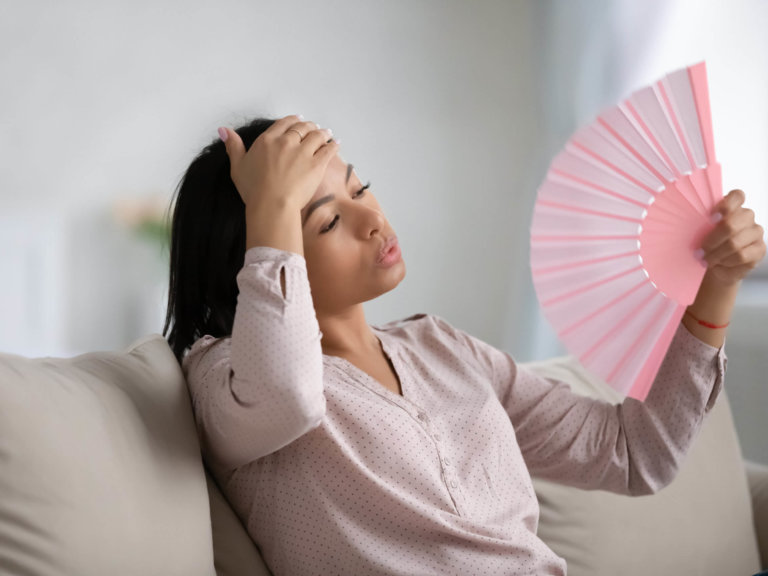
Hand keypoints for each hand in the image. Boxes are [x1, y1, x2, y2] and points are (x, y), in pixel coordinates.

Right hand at [218, 114, 337, 211]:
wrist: (272, 205)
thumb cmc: (253, 190)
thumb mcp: (238, 166)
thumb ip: (233, 146)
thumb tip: (223, 130)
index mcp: (268, 140)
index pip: (284, 123)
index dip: (293, 121)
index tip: (298, 121)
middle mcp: (287, 141)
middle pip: (302, 127)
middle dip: (309, 126)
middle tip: (314, 128)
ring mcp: (304, 152)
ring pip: (317, 135)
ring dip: (322, 133)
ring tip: (326, 134)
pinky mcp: (317, 164)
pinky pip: (328, 149)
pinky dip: (333, 145)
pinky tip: (336, 143)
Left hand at [697, 189, 766, 285]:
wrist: (715, 265)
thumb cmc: (706, 244)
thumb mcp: (700, 231)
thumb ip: (702, 223)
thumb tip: (692, 223)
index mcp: (733, 206)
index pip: (737, 196)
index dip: (724, 206)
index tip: (710, 218)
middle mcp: (747, 216)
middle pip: (731, 224)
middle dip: (711, 241)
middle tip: (699, 252)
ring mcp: (756, 232)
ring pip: (734, 243)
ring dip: (716, 254)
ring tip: (706, 260)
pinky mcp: (760, 249)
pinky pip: (741, 255)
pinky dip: (726, 261)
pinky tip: (720, 263)